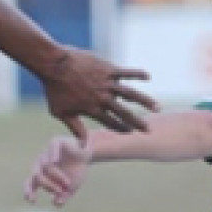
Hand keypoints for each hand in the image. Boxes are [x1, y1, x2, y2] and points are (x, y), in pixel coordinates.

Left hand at [24, 136, 91, 206]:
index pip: (30, 183)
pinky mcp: (56, 142)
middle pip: (37, 175)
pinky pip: (52, 148)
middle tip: (60, 192)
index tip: (31, 200)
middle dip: (48, 185)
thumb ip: (64, 196)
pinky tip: (55, 161)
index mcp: (41, 174)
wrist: (87, 155)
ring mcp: (47, 152)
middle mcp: (41, 163)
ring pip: (46, 165)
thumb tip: (57, 203)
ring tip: (68, 184)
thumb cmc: (75, 172)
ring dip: (56, 176)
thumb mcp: (71, 188)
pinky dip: (52, 154)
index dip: (29, 191)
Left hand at [37, 48, 155, 135]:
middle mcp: (103, 98)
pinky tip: (148, 77)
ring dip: (145, 101)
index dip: (121, 129)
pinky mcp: (108, 69)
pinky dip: (137, 74)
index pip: (111, 123)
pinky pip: (126, 72)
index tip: (131, 133)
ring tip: (157, 107)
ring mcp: (107, 83)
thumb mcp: (61, 112)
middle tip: (148, 130)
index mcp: (92, 110)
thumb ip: (74, 128)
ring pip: (131, 94)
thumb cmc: (54, 89)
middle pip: (124, 113)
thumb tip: (82, 145)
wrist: (54, 65)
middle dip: (137, 122)